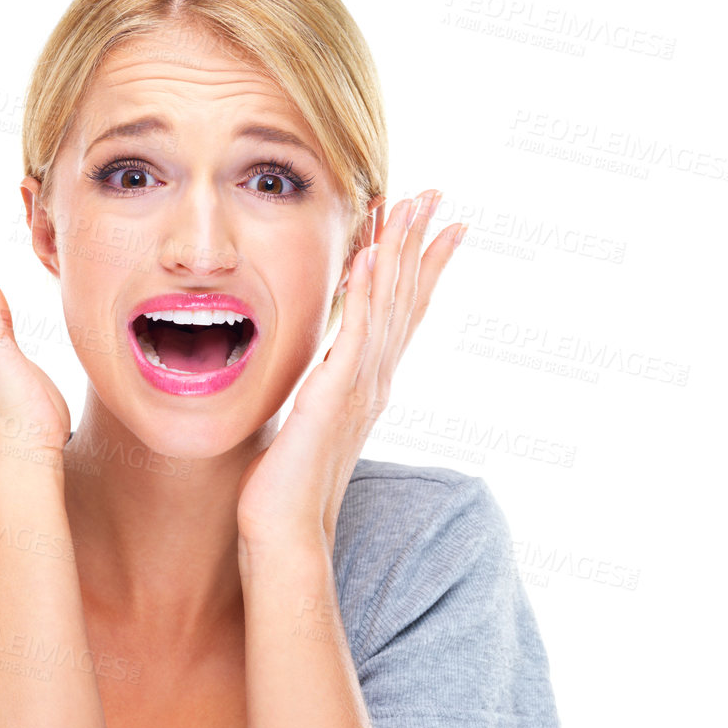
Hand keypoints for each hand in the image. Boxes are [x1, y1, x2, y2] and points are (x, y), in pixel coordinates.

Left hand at [235, 191, 461, 550]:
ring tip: (412, 203)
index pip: (403, 315)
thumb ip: (320, 396)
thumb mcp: (309, 428)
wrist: (287, 532)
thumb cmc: (288, 491)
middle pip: (407, 299)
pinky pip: (356, 333)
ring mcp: (359, 387)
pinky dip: (366, 292)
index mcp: (368, 387)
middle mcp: (374, 382)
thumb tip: (318, 381)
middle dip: (422, 243)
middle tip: (439, 195)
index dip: (421, 268)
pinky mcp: (334, 394)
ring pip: (388, 306)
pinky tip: (370, 253)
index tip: (439, 228)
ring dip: (400, 251)